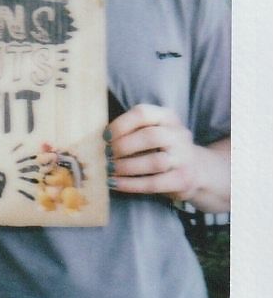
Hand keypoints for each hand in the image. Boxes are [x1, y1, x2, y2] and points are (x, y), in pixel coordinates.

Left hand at [105, 104, 229, 211]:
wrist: (198, 170)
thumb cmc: (163, 148)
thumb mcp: (154, 130)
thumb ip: (133, 130)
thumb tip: (99, 139)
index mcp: (167, 117)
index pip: (143, 113)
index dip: (121, 124)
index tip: (105, 136)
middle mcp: (179, 134)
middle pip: (150, 136)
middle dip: (123, 146)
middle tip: (106, 154)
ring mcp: (184, 158)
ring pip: (154, 161)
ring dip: (126, 166)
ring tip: (109, 169)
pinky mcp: (182, 180)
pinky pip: (154, 183)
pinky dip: (130, 184)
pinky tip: (114, 183)